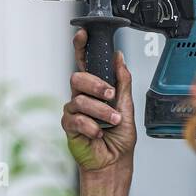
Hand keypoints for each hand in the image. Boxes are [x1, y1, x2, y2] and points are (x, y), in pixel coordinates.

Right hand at [63, 29, 135, 176]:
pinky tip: (98, 134)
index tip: (83, 34)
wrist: (114, 161)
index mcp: (96, 89)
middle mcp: (82, 97)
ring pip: (80, 100)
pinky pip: (76, 119)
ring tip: (112, 122)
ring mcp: (74, 111)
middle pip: (78, 78)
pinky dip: (91, 127)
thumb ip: (123, 81)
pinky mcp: (69, 126)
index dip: (81, 47)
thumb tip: (120, 57)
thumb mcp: (127, 106)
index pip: (85, 64)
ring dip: (101, 112)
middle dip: (96, 85)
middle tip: (111, 95)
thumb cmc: (120, 137)